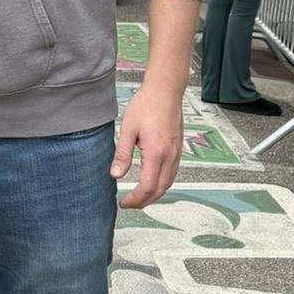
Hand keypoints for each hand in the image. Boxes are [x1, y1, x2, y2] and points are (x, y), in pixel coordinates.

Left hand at [110, 84, 183, 208]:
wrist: (165, 90)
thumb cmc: (147, 104)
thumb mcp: (128, 129)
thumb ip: (122, 154)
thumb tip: (115, 174)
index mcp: (157, 153)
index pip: (148, 187)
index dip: (135, 199)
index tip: (124, 202)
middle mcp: (170, 156)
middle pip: (160, 190)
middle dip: (144, 201)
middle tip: (129, 203)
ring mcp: (176, 153)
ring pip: (168, 183)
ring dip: (154, 194)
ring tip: (139, 196)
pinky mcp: (178, 149)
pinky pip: (172, 173)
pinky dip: (162, 183)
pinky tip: (152, 181)